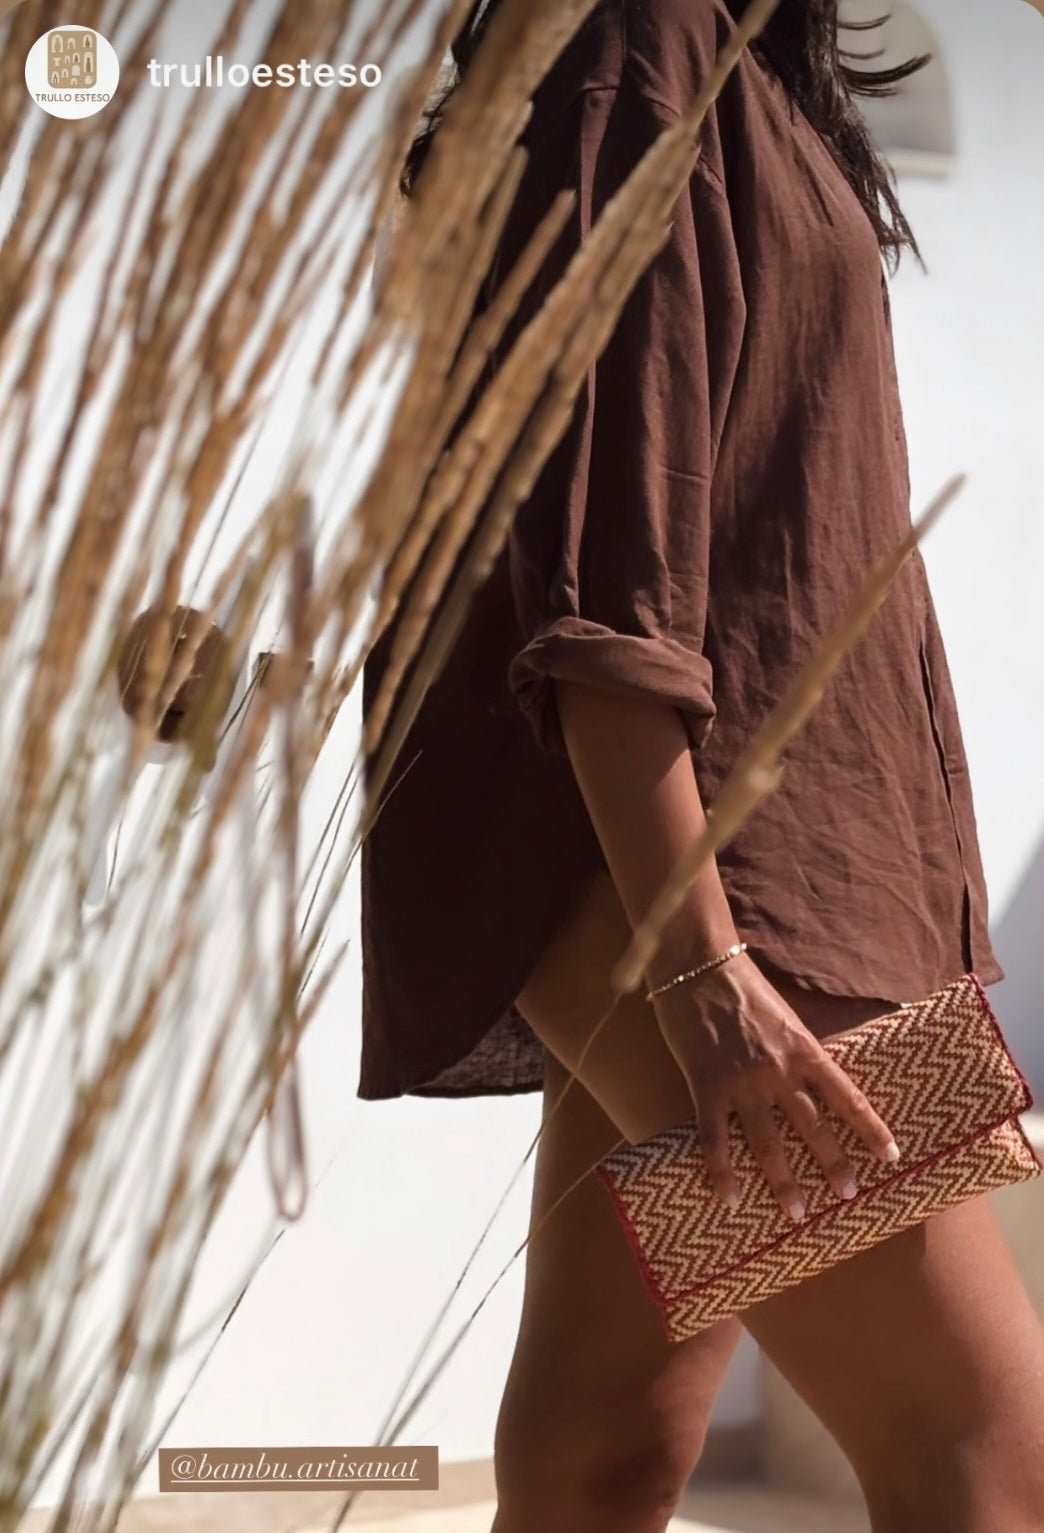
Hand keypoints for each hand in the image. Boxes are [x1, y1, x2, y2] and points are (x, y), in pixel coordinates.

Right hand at [651, 952, 900, 1218]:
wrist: (697, 963)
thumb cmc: (741, 983)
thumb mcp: (785, 1015)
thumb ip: (798, 1049)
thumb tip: (815, 1078)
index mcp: (805, 1048)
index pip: (848, 1097)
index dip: (871, 1128)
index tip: (891, 1156)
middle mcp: (779, 1070)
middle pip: (813, 1127)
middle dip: (833, 1165)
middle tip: (848, 1194)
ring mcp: (742, 1082)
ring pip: (768, 1143)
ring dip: (783, 1181)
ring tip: (797, 1212)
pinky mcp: (706, 1087)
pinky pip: (715, 1140)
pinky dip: (722, 1173)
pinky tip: (729, 1199)